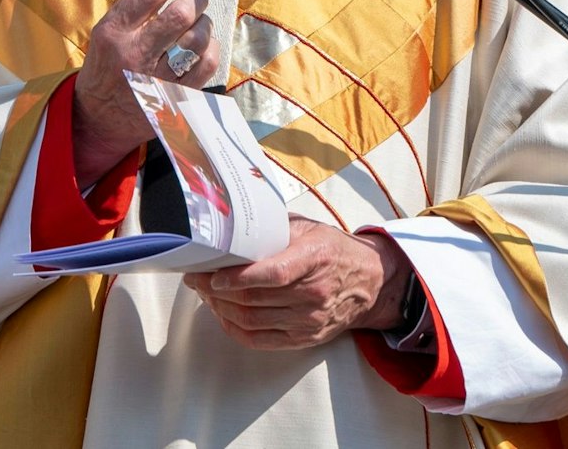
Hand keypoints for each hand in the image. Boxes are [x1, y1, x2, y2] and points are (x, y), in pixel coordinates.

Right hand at [71, 0, 220, 184]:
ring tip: (199, 21)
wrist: (99, 116)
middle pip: (180, 13)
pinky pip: (207, 64)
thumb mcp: (114, 27)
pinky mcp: (175, 97)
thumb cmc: (109, 63)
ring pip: (197, 38)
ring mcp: (156, 78)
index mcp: (114, 31)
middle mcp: (134, 54)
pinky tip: (203, 45)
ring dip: (205, 22)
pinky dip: (211, 48)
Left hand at [184, 216, 411, 349]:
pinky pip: (260, 340)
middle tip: (197, 278)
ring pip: (252, 320)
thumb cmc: (333, 250)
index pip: (274, 273)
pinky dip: (234, 328)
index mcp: (315, 258)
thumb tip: (229, 227)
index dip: (240, 278)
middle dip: (216, 290)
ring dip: (221, 308)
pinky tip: (223, 313)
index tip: (213, 275)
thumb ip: (273, 229)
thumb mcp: (308, 229)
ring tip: (206, 294)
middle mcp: (314, 293)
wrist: (370, 283)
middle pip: (255, 299)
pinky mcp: (304, 339)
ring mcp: (309, 320)